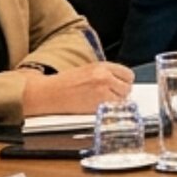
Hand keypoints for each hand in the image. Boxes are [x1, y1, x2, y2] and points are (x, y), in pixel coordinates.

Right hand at [19, 61, 133, 117]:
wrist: (48, 93)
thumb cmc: (65, 83)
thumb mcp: (88, 70)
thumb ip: (106, 74)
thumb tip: (122, 83)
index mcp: (102, 66)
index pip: (128, 74)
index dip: (124, 82)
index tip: (119, 86)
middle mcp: (104, 77)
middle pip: (128, 87)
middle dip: (121, 92)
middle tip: (109, 96)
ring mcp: (102, 92)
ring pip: (123, 100)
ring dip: (116, 102)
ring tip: (101, 101)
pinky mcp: (97, 105)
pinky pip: (113, 109)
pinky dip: (109, 110)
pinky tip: (97, 107)